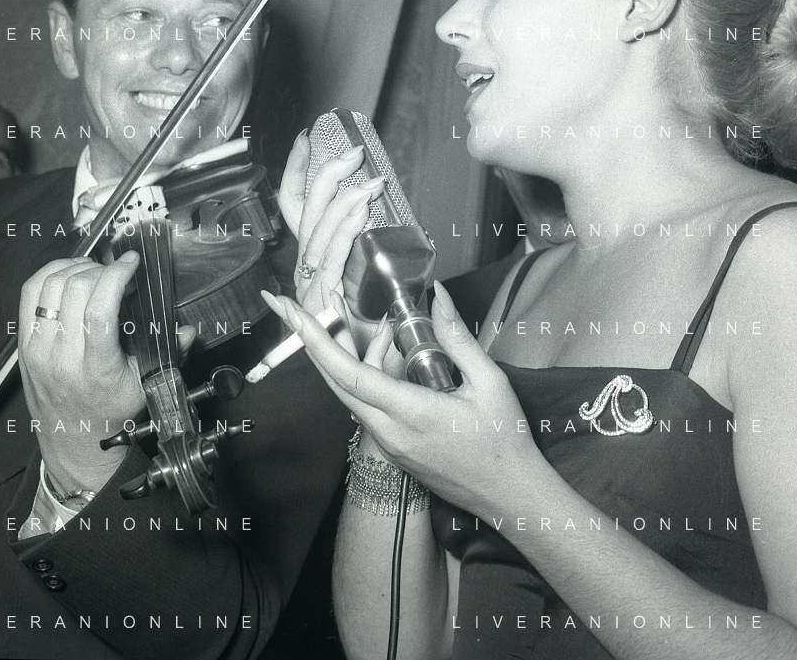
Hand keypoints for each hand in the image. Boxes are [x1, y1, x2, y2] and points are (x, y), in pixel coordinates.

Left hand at [18, 255, 153, 494]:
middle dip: (102, 269)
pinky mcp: (23, 343)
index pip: (100, 309)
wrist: (71, 439)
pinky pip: (30, 293)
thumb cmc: (107, 411)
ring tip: (95, 272)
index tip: (131, 263)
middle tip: (117, 272)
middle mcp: (62, 357)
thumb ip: (169, 354)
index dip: (117, 276)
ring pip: (52, 285)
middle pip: (77, 289)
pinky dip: (50, 274)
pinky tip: (69, 275)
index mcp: (95, 368)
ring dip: (77, 268)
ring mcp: (38, 348)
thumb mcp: (143, 386)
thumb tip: (188, 330)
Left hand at [263, 282, 542, 517]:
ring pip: (349, 392)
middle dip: (306, 338)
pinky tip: (386, 349)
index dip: (315, 339)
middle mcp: (388, 431)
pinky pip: (367, 404)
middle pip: (334, 382)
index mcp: (410, 413)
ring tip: (354, 313)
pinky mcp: (393, 448)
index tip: (290, 311)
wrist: (511, 498)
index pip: (348, 374)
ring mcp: (388, 443)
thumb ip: (458, 338)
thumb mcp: (490, 382)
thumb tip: (437, 297)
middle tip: (285, 303)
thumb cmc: (506, 440)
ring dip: (342, 352)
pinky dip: (363, 372)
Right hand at [278, 131, 386, 352]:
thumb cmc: (381, 337)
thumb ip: (370, 252)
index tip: (307, 139)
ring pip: (320, 235)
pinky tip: (358, 211)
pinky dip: (344, 234)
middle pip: (305, 214)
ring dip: (345, 203)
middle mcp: (308, 271)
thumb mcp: (377, 283)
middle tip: (351, 152)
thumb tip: (374, 206)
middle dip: (324, 176)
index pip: (298, 206)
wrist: (381, 384)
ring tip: (369, 183)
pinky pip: (333, 262)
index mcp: (318, 260)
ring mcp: (312, 290)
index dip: (299, 171)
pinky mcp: (324, 308)